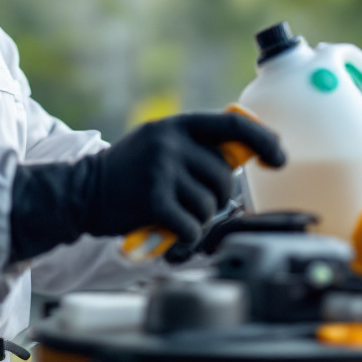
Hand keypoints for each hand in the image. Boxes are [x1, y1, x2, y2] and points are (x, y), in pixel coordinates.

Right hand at [8, 112, 285, 262]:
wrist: (82, 191)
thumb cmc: (131, 171)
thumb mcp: (161, 142)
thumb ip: (198, 144)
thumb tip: (248, 155)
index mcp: (177, 124)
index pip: (233, 126)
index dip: (264, 141)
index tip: (279, 159)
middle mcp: (171, 143)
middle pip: (222, 176)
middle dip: (216, 196)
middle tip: (194, 201)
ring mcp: (161, 171)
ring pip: (209, 205)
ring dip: (198, 217)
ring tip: (175, 211)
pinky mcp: (153, 201)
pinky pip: (193, 227)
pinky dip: (187, 236)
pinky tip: (171, 229)